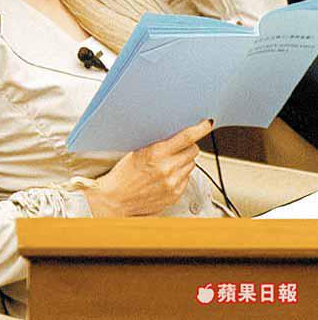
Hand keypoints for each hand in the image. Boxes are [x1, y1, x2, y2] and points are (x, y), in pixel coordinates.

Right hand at [84, 120, 212, 216]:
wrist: (115, 200)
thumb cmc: (123, 175)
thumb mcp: (138, 152)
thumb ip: (159, 146)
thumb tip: (177, 138)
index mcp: (157, 154)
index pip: (186, 137)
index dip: (200, 128)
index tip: (206, 123)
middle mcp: (167, 169)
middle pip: (193, 150)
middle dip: (188, 147)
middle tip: (177, 148)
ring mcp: (173, 183)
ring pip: (191, 165)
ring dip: (184, 161)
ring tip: (168, 164)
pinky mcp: (174, 195)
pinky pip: (187, 179)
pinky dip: (181, 175)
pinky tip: (167, 176)